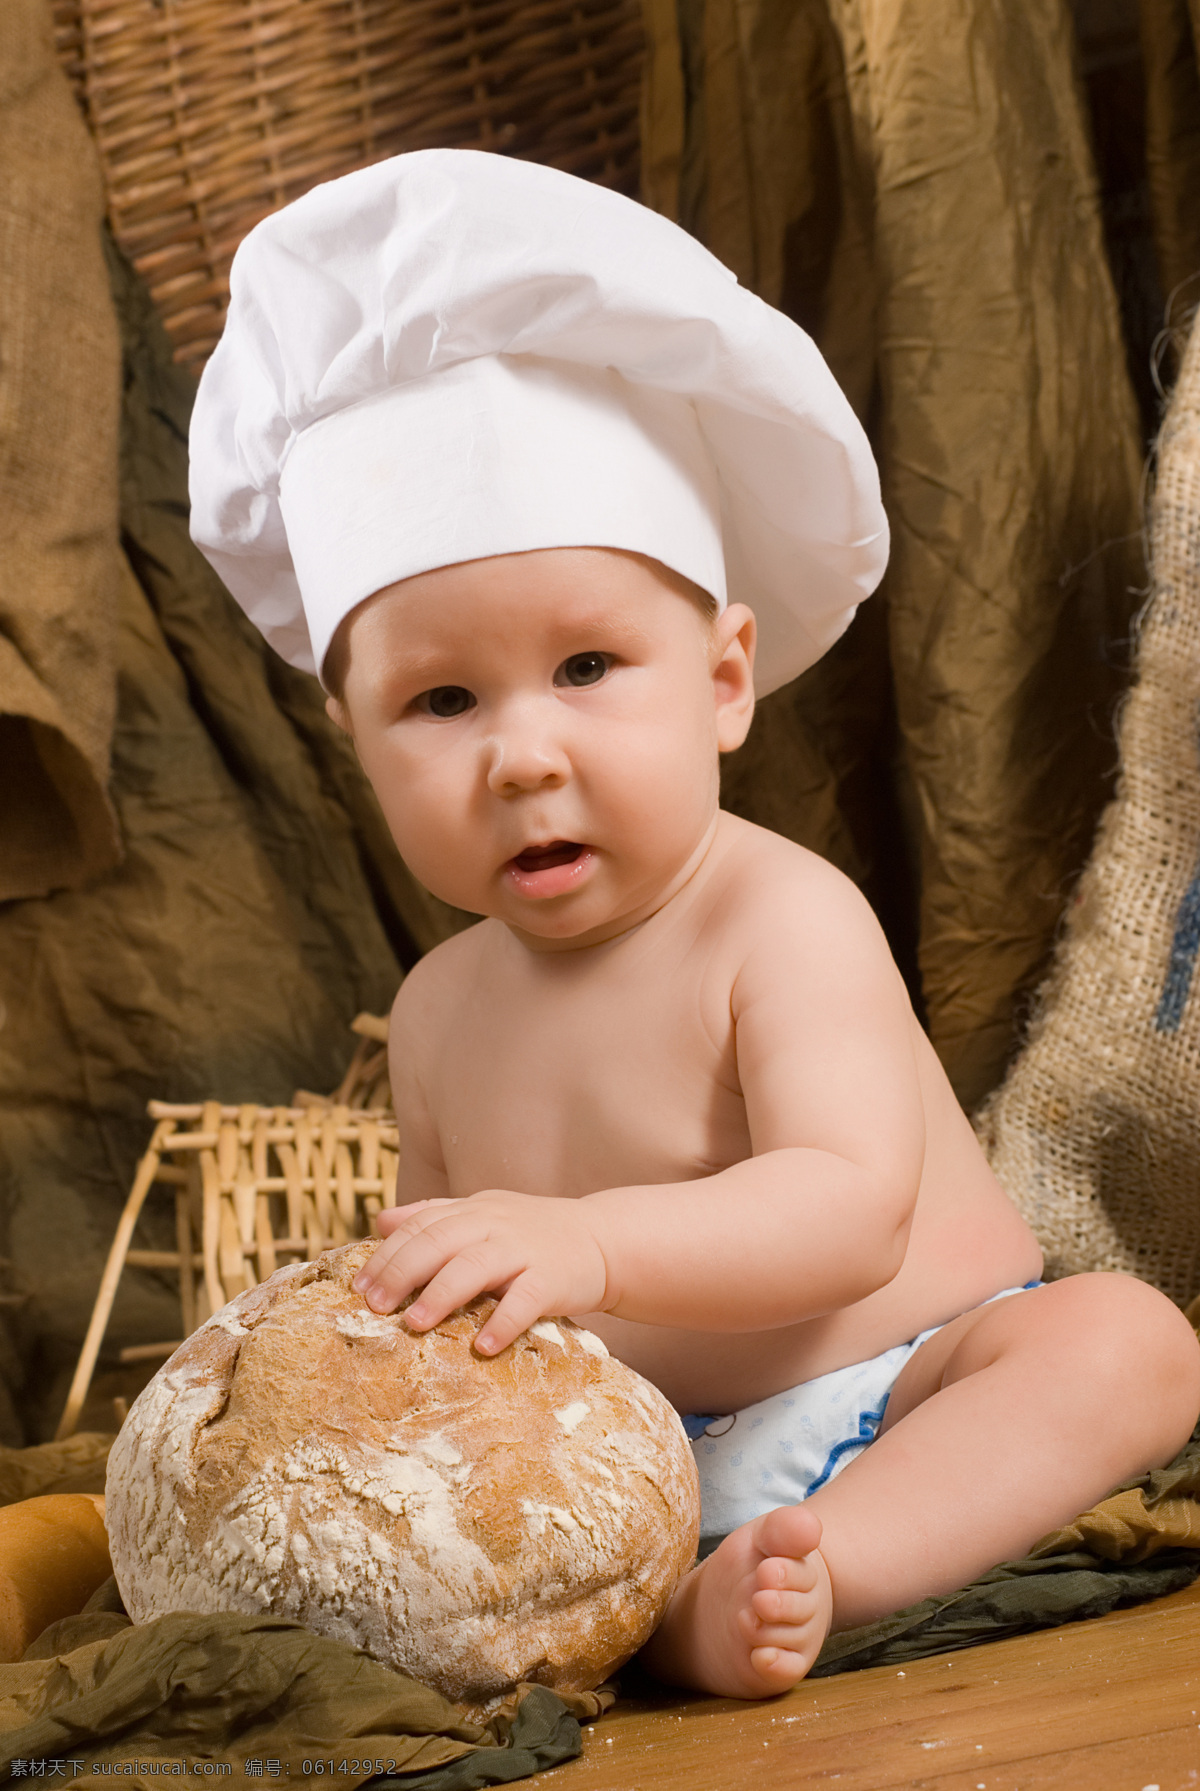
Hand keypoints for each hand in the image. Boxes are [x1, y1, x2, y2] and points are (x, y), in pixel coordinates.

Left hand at [354, 1191, 609, 1353]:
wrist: (603, 1240)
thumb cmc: (532, 1234)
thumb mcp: (484, 1214)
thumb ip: (434, 1215)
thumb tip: (380, 1221)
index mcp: (474, 1210)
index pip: (421, 1225)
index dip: (388, 1254)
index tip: (359, 1287)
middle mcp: (496, 1224)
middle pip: (439, 1242)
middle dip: (402, 1273)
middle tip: (373, 1306)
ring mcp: (525, 1250)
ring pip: (476, 1266)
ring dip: (442, 1295)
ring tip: (414, 1324)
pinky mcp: (553, 1278)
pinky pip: (526, 1300)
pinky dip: (503, 1322)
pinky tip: (483, 1347)